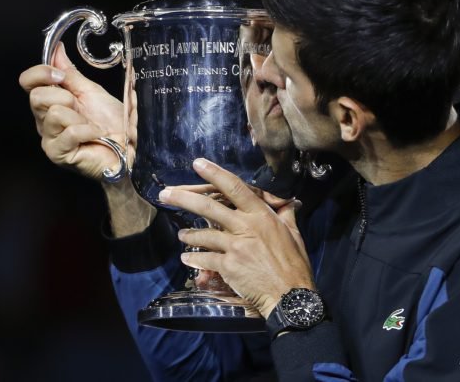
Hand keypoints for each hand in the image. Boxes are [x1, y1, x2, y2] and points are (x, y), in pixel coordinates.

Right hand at [19, 42, 124, 180]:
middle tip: (81, 107)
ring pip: (53, 113)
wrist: (129, 147)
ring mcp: (50, 138)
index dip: (41, 73)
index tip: (61, 75)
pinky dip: (88, 130)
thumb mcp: (92, 91)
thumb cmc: (113, 123)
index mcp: (51, 101)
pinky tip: (96, 135)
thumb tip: (57, 50)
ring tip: (90, 124)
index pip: (28, 82)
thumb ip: (71, 73)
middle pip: (36, 97)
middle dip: (65, 97)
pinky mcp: (58, 154)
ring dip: (79, 117)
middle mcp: (45, 120)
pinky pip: (69, 132)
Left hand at [158, 158, 313, 317]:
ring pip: (204, 235)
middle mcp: (246, 227)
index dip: (215, 174)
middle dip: (184, 199)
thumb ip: (285, 214)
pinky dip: (194, 259)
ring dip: (189, 234)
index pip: (235, 187)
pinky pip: (205, 259)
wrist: (290, 295)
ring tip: (180, 235)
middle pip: (209, 208)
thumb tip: (287, 201)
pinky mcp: (228, 266)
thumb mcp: (293, 233)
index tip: (198, 163)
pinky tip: (187, 259)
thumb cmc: (295, 264)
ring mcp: (235, 246)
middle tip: (165, 194)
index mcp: (262, 215)